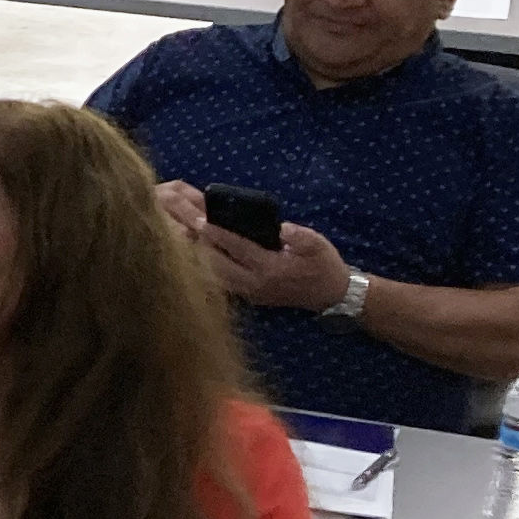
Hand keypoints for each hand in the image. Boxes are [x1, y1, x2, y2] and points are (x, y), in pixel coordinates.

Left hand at [197, 214, 352, 311]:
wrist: (332, 295)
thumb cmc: (324, 265)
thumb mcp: (318, 245)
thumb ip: (300, 237)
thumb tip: (281, 227)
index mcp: (270, 268)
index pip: (237, 248)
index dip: (218, 234)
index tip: (200, 220)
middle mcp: (255, 283)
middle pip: (218, 264)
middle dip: (201, 245)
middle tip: (187, 226)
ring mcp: (250, 293)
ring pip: (216, 276)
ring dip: (202, 258)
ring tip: (189, 239)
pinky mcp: (249, 298)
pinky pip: (223, 283)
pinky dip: (210, 270)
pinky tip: (202, 256)